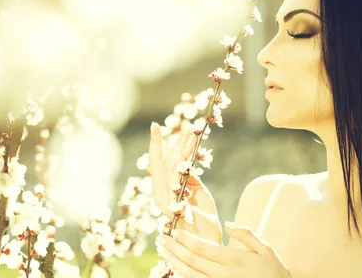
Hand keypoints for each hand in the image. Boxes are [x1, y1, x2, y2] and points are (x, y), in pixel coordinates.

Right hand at [149, 122, 222, 244]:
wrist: (206, 237)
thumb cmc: (203, 215)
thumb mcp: (198, 190)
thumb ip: (190, 176)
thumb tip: (187, 162)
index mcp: (164, 188)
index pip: (158, 162)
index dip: (156, 144)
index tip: (155, 125)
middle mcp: (160, 193)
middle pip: (165, 163)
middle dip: (176, 144)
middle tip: (188, 128)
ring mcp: (163, 201)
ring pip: (170, 171)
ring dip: (181, 153)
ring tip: (190, 138)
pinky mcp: (170, 208)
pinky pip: (174, 186)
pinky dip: (179, 172)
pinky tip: (186, 160)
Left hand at [159, 222, 292, 277]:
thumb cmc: (274, 272)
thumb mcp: (265, 249)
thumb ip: (246, 234)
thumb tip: (228, 223)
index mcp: (235, 259)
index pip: (203, 248)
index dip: (186, 240)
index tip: (175, 231)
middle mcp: (224, 274)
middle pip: (192, 261)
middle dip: (175, 249)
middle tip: (162, 239)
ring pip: (191, 275)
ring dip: (175, 262)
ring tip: (165, 252)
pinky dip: (184, 276)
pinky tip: (177, 268)